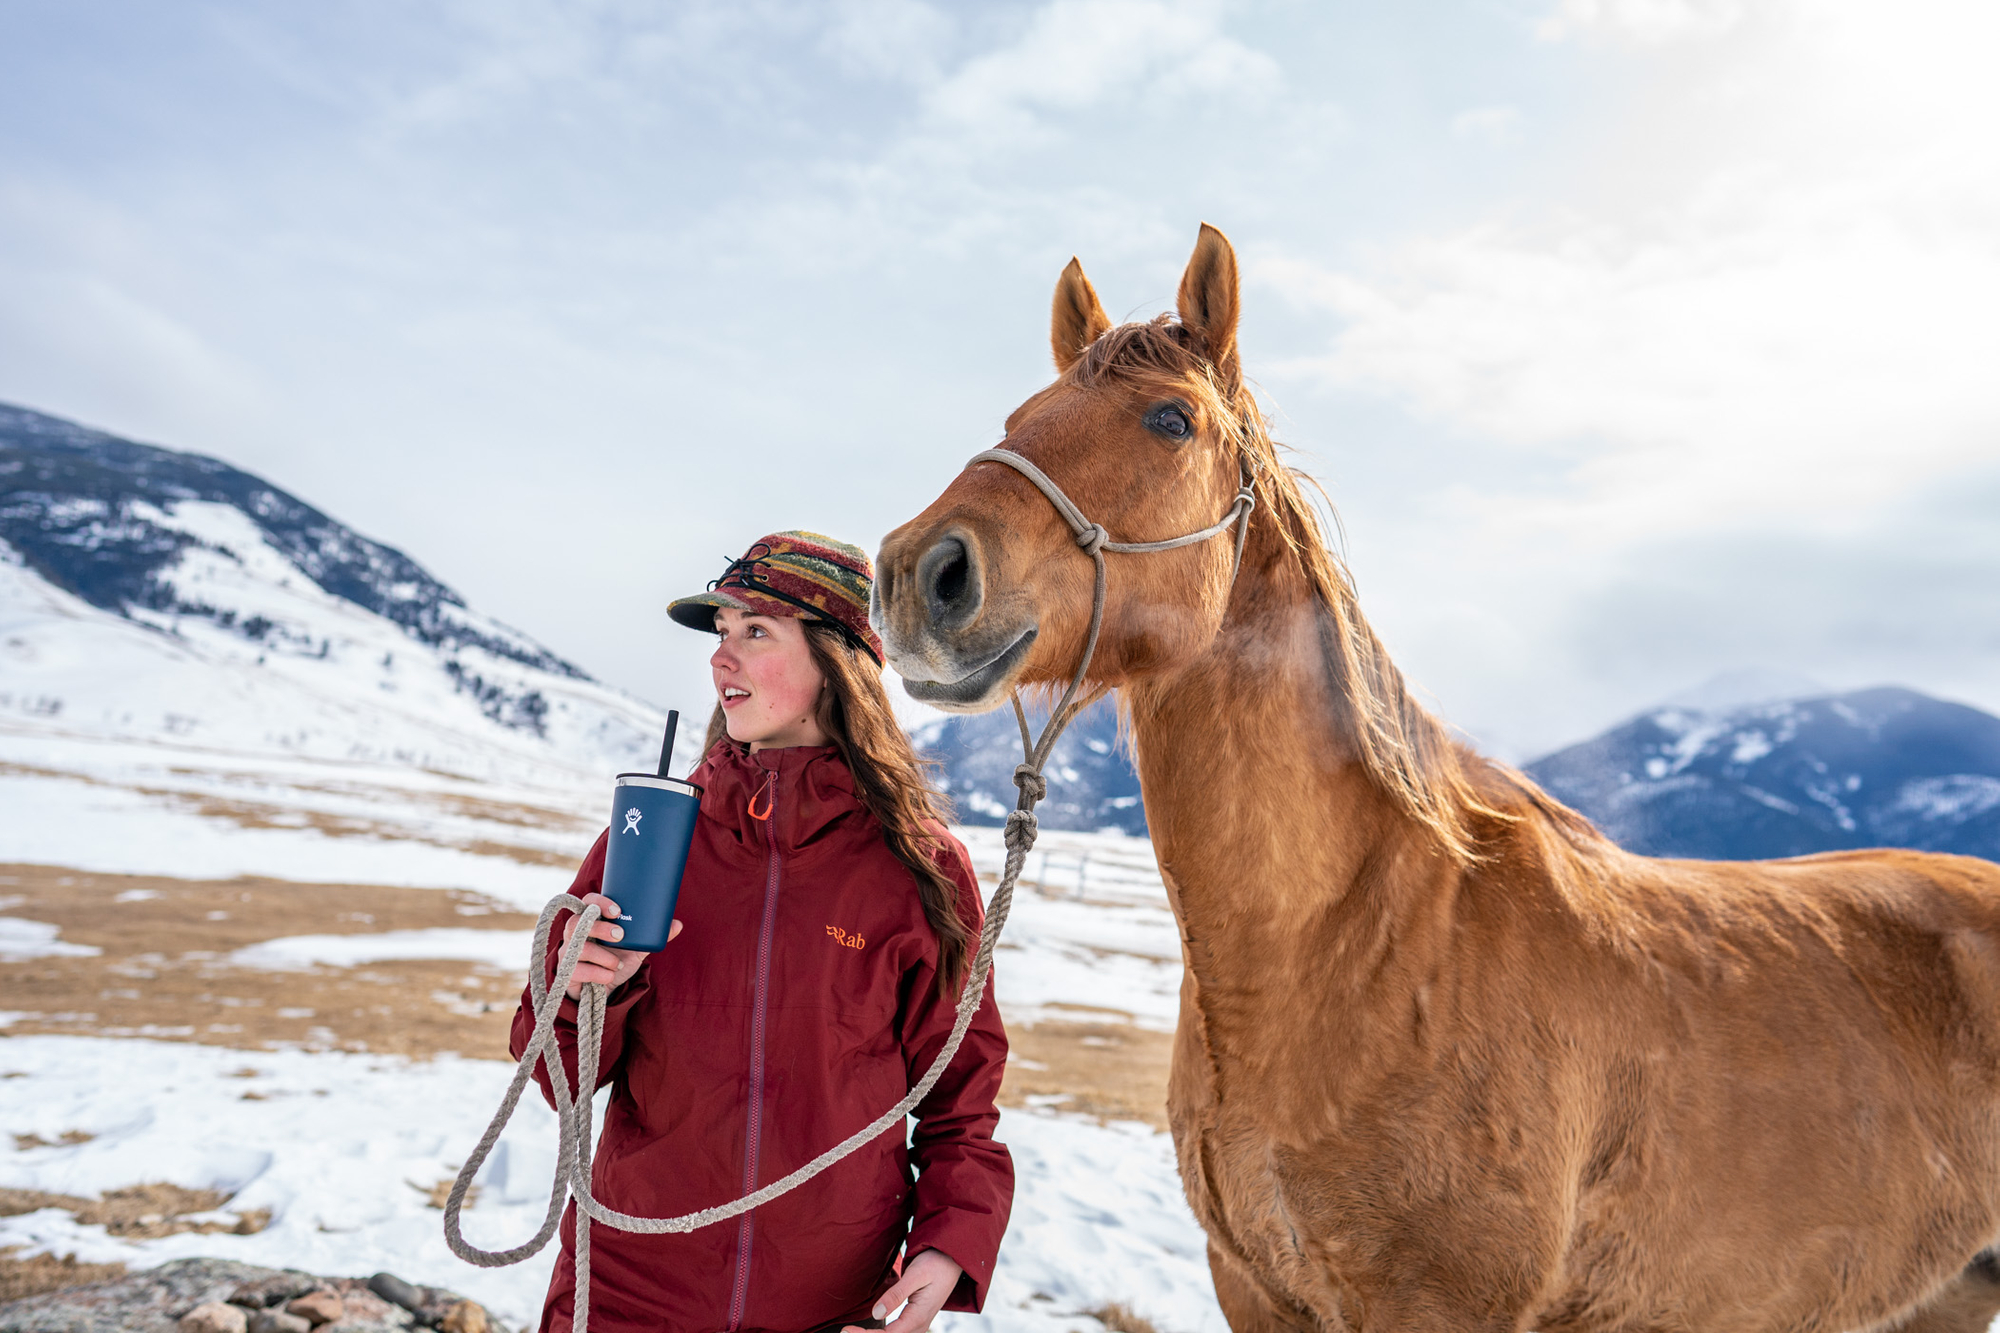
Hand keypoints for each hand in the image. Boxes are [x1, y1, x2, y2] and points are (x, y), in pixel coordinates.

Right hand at [561, 893, 680, 997]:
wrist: (604, 991)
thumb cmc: (615, 962)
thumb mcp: (635, 950)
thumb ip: (651, 936)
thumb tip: (678, 924)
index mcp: (591, 922)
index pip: (588, 902)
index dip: (599, 902)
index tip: (618, 910)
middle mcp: (575, 934)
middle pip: (577, 922)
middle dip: (601, 928)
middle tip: (621, 936)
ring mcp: (567, 953)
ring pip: (580, 947)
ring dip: (604, 956)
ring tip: (617, 964)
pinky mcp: (566, 972)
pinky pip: (578, 969)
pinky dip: (598, 973)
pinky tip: (609, 976)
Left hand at [845, 1249, 961, 1332]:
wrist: (952, 1261)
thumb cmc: (934, 1264)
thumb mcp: (915, 1275)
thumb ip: (896, 1295)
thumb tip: (876, 1313)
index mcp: (919, 1317)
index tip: (846, 1330)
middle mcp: (919, 1325)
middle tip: (844, 1331)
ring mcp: (918, 1324)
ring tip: (853, 1331)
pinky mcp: (915, 1320)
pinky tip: (869, 1330)